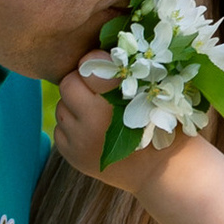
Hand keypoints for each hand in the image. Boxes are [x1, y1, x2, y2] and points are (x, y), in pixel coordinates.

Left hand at [53, 63, 168, 190]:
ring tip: (98, 112)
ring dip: (75, 105)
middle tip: (99, 90)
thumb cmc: (164, 126)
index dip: (96, 65)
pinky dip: (73, 125)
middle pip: (67, 84)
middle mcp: (91, 125)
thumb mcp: (154, 95)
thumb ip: (129, 72)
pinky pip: (60, 128)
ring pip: (61, 106)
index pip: (87, 68)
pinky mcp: (71, 156)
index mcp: (112, 106)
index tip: (107, 71)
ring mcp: (79, 143)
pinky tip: (94, 130)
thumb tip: (100, 51)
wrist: (162, 172)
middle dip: (81, 83)